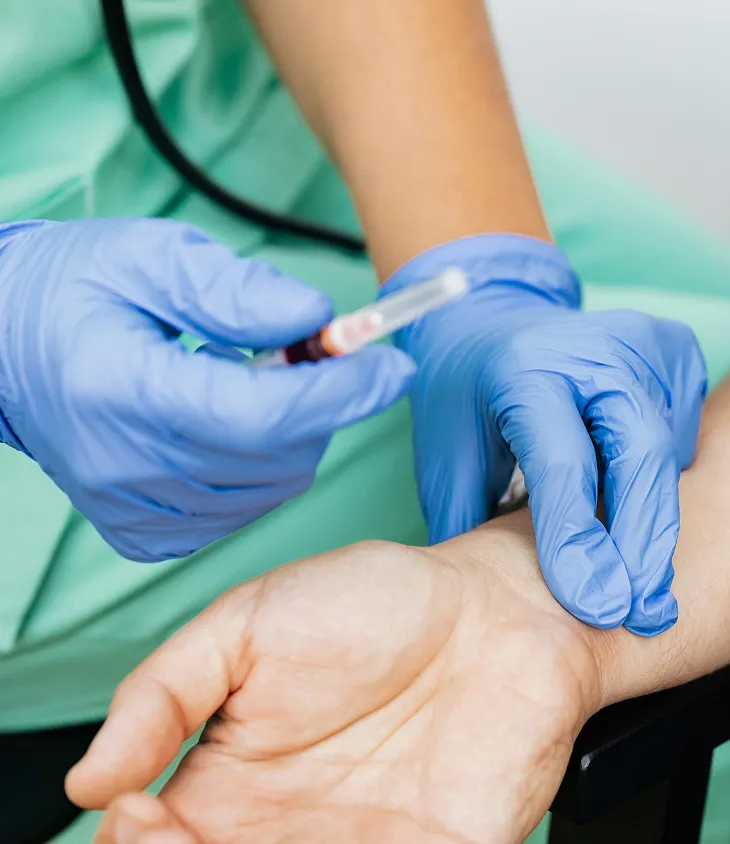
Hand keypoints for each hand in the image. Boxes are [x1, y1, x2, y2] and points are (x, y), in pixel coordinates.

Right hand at [0, 218, 415, 560]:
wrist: (0, 348)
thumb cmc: (74, 288)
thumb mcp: (152, 257)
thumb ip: (238, 292)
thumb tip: (320, 323)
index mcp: (120, 390)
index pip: (263, 416)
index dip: (343, 393)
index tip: (395, 365)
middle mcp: (124, 466)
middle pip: (277, 458)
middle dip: (325, 404)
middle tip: (321, 353)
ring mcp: (132, 508)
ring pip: (270, 489)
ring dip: (296, 435)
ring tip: (260, 379)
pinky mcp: (142, 531)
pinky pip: (240, 511)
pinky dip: (262, 468)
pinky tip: (232, 424)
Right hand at [66, 513, 605, 843]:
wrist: (502, 603)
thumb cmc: (379, 603)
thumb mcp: (247, 623)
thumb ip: (161, 694)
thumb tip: (87, 779)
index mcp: (228, 791)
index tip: (140, 814)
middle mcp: (290, 835)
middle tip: (192, 839)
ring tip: (282, 838)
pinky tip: (357, 841)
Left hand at [388, 234, 707, 635]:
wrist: (496, 314)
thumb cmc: (465, 394)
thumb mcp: (447, 453)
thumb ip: (475, 521)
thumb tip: (509, 601)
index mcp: (524, 368)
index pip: (565, 464)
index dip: (580, 540)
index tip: (597, 606)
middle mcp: (593, 348)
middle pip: (641, 455)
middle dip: (645, 544)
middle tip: (645, 613)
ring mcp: (644, 343)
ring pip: (668, 452)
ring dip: (656, 522)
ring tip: (644, 583)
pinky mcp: (677, 351)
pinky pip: (682, 434)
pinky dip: (663, 481)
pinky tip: (639, 507)